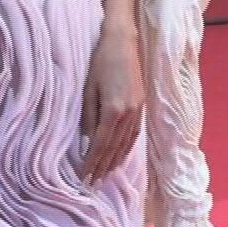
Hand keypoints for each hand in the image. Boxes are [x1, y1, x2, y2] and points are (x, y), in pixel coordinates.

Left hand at [79, 19, 142, 182]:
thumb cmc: (100, 62)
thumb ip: (89, 117)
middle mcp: (129, 114)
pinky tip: (121, 156)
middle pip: (115, 148)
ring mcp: (138, 110)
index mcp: (114, 110)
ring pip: (126, 144)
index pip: (101, 144)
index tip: (85, 177)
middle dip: (104, 167)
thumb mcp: (88, 89)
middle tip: (93, 184)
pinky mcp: (142, 105)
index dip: (93, 163)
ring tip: (106, 176)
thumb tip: (87, 141)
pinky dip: (127, 148)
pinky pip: (134, 134)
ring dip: (116, 161)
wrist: (123, 42)